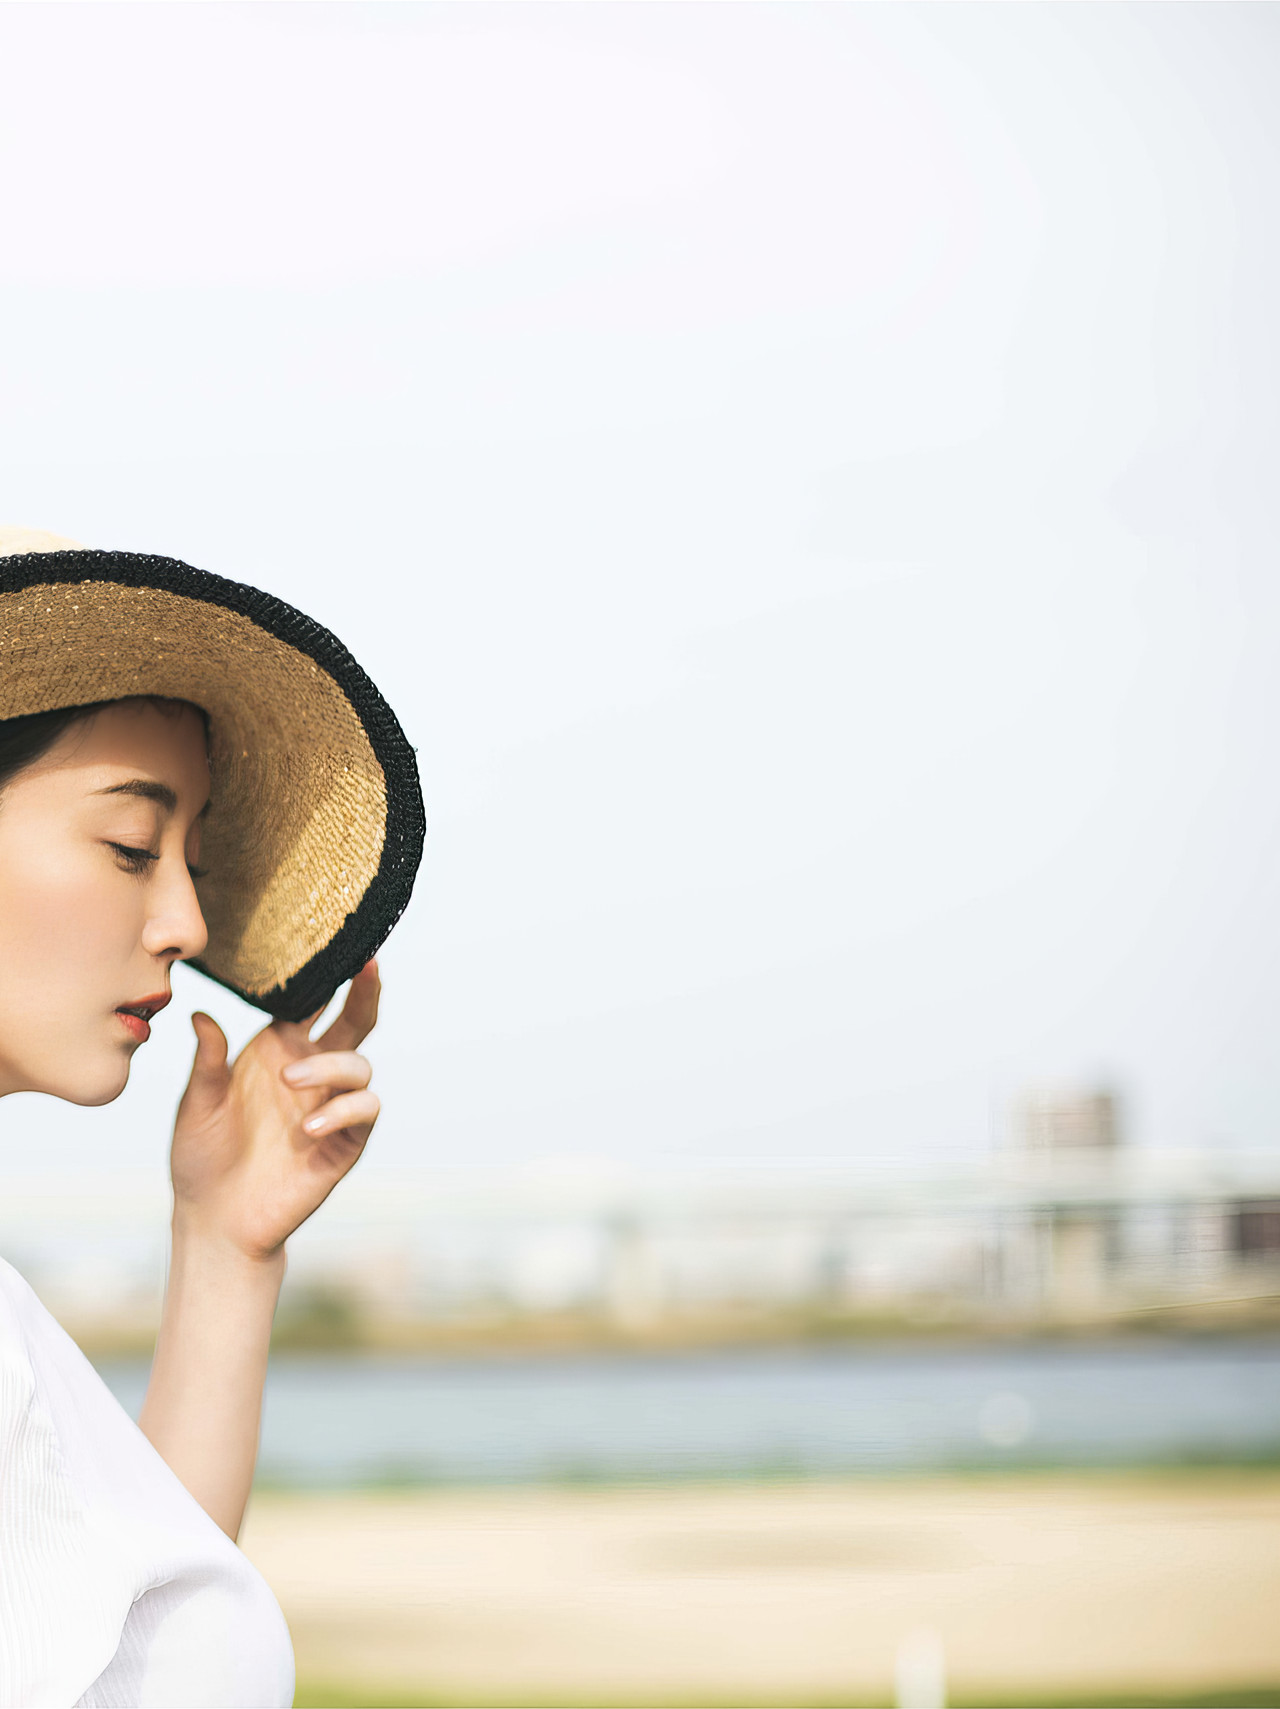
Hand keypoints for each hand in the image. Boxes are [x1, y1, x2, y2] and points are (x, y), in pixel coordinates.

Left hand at [170, 960, 381, 1260]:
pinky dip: (342, 1111)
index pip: (312, 1004)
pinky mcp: (344, 1143)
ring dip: (330, 1067)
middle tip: (368, 965)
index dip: (327, 976)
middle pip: (355, 1022)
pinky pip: (364, 1112)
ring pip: (359, 1067)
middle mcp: (311, 1073)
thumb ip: (207, 1061)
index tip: (339, 943)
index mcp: (278, 1052)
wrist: (214, 1220)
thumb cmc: (202, 1158)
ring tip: (289, 1083)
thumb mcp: (196, 1104)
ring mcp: (331, 1107)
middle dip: (366, 992)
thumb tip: (201, 1014)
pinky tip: (309, 1125)